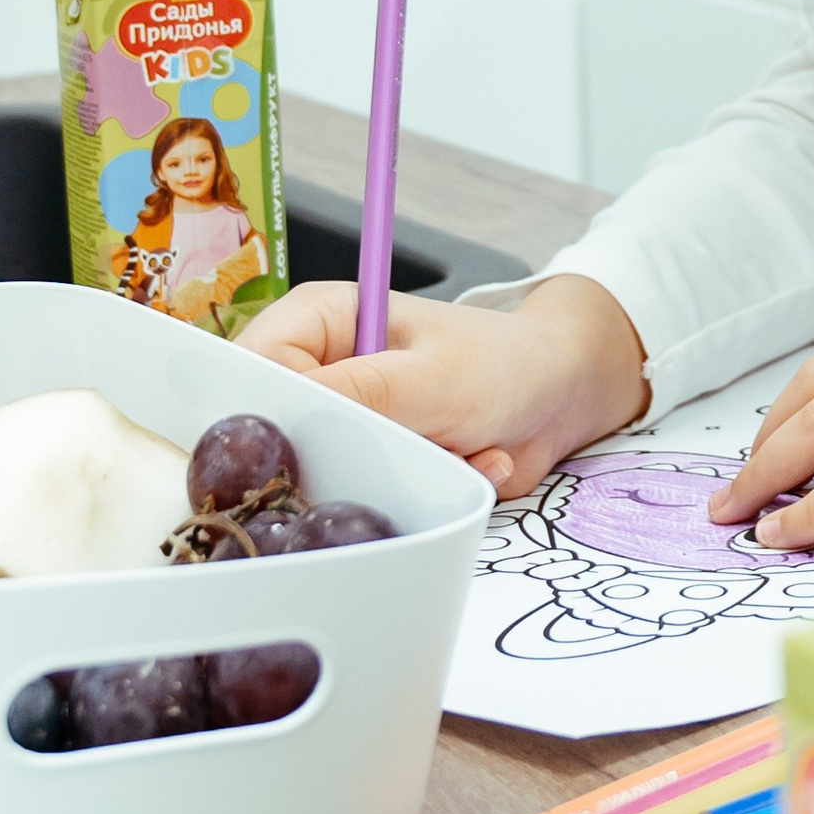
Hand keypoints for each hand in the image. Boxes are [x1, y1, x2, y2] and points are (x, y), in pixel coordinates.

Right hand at [235, 274, 648, 494]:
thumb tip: (290, 416)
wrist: (562, 395)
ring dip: (391, 474)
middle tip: (403, 445)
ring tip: (451, 444)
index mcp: (317, 321)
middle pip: (277, 428)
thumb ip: (360, 395)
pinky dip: (419, 487)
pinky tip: (465, 457)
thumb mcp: (432, 377)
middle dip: (342, 452)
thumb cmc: (501, 363)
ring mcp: (345, 418)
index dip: (268, 410)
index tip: (314, 440)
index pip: (252, 368)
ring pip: (323, 472)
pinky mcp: (371, 458)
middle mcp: (319, 368)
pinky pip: (366, 493)